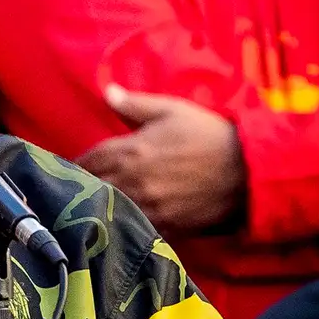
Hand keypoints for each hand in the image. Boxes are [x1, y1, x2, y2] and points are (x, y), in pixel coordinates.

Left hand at [76, 84, 245, 232]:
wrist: (248, 170)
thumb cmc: (209, 135)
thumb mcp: (172, 110)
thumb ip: (134, 104)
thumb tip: (106, 91)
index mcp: (131, 150)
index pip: (88, 160)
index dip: (76, 164)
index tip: (69, 168)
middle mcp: (133, 181)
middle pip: (92, 187)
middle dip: (82, 186)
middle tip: (74, 188)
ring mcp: (148, 206)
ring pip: (108, 209)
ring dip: (98, 205)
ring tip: (91, 204)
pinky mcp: (164, 226)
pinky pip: (133, 227)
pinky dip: (122, 224)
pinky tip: (118, 221)